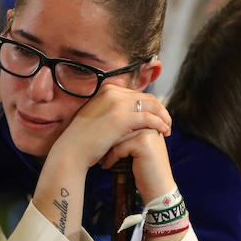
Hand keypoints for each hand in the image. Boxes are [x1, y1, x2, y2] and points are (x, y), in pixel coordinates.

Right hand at [49, 84, 170, 170]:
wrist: (72, 151)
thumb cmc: (84, 139)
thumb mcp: (97, 116)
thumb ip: (111, 110)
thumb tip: (128, 113)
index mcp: (107, 89)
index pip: (138, 94)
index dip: (151, 105)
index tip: (157, 117)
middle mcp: (112, 92)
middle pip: (147, 97)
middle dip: (160, 110)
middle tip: (167, 124)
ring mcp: (116, 104)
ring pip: (151, 105)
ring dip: (163, 116)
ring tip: (168, 129)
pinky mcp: (121, 118)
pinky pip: (148, 118)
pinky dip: (159, 123)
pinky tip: (163, 131)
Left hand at [99, 128, 175, 203]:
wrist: (159, 188)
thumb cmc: (147, 170)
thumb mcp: (139, 148)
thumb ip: (129, 134)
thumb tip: (105, 128)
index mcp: (151, 122)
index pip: (124, 121)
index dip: (112, 133)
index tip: (103, 144)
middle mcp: (151, 124)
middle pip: (120, 128)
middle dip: (108, 140)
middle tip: (99, 152)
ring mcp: (148, 132)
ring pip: (118, 137)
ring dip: (107, 149)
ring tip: (101, 159)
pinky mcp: (143, 142)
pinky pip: (119, 148)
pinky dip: (111, 158)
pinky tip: (107, 166)